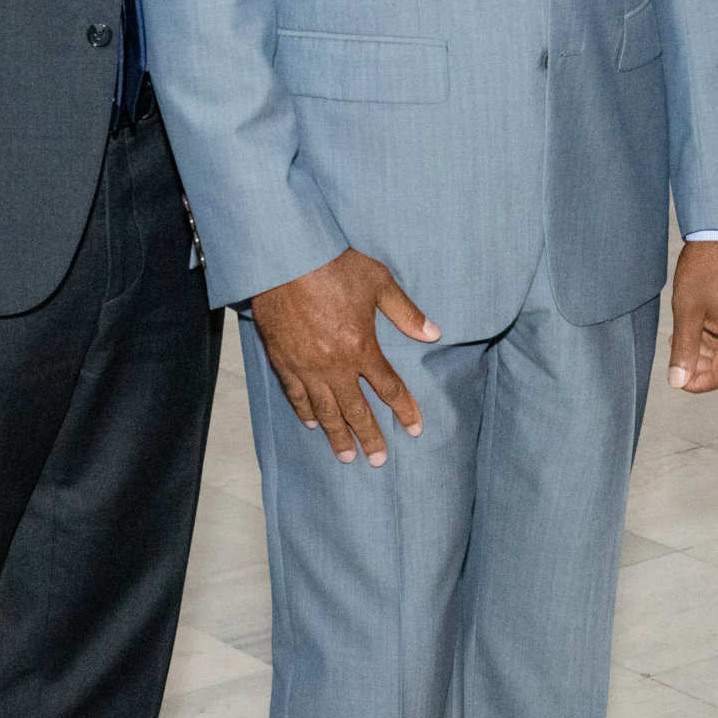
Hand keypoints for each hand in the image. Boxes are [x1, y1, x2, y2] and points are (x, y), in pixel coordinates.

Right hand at [243, 248, 440, 464]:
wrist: (286, 258)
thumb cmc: (334, 266)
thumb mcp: (379, 283)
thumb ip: (406, 313)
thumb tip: (434, 333)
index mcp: (361, 348)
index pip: (389, 389)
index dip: (404, 411)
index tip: (414, 430)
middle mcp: (334, 366)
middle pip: (355, 410)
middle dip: (369, 436)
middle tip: (379, 460)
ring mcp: (305, 366)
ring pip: (324, 410)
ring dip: (336, 435)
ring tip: (345, 456)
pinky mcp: (282, 360)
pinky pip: (295, 395)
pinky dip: (304, 412)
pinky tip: (311, 424)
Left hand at [666, 237, 717, 391]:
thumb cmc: (704, 268)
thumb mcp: (687, 312)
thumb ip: (684, 350)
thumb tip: (678, 381)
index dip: (696, 384)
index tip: (676, 378)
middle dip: (698, 365)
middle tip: (675, 349)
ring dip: (704, 350)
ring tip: (681, 333)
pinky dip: (712, 337)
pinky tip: (695, 323)